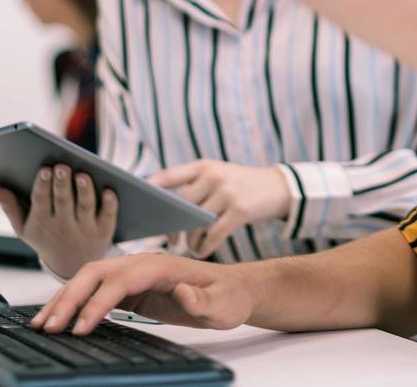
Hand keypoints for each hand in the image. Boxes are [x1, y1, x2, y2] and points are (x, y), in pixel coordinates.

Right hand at [0, 164, 117, 278]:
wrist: (72, 265)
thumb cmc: (46, 238)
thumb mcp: (24, 228)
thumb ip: (10, 207)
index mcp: (42, 222)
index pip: (41, 201)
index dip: (43, 185)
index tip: (44, 169)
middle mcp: (63, 226)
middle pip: (63, 201)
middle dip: (62, 184)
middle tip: (62, 166)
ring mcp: (85, 228)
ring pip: (85, 206)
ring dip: (85, 191)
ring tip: (83, 174)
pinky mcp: (104, 230)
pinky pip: (108, 215)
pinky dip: (110, 204)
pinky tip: (110, 190)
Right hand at [31, 252, 253, 335]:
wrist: (235, 290)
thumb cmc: (228, 297)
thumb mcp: (222, 305)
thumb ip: (202, 300)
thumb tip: (182, 292)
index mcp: (161, 265)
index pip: (120, 281)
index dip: (97, 303)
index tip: (80, 327)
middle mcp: (143, 264)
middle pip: (96, 274)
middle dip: (69, 299)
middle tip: (48, 328)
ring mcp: (134, 273)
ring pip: (90, 279)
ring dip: (65, 298)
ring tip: (42, 323)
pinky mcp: (132, 287)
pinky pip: (96, 290)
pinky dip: (75, 301)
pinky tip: (61, 316)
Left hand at [149, 161, 292, 258]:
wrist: (278, 187)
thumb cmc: (239, 184)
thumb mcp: (217, 173)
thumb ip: (192, 184)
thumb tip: (159, 206)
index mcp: (202, 166)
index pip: (166, 176)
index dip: (148, 192)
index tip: (138, 207)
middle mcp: (213, 176)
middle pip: (179, 205)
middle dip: (171, 225)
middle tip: (169, 239)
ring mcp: (227, 193)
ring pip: (195, 223)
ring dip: (189, 239)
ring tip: (190, 245)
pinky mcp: (240, 211)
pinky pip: (213, 236)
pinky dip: (204, 247)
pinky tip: (202, 251)